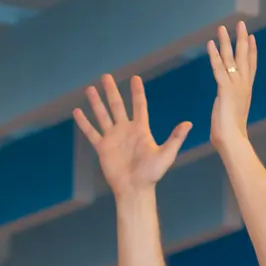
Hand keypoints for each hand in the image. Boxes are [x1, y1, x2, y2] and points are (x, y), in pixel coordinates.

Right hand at [75, 74, 191, 200]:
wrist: (135, 189)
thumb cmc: (152, 174)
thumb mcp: (166, 154)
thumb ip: (175, 138)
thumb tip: (189, 123)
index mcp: (141, 130)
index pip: (139, 106)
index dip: (137, 92)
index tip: (135, 78)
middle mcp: (125, 130)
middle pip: (117, 105)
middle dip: (111, 91)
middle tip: (106, 76)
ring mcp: (113, 138)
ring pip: (102, 115)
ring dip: (96, 102)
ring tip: (90, 89)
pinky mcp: (103, 148)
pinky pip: (91, 132)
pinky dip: (84, 122)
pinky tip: (77, 111)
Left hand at [206, 21, 257, 149]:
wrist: (233, 141)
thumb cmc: (232, 136)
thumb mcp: (233, 117)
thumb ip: (231, 110)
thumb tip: (228, 116)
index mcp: (246, 92)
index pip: (251, 67)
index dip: (252, 51)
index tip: (252, 37)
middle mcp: (243, 86)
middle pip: (244, 57)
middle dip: (243, 39)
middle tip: (241, 23)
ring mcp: (235, 87)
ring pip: (231, 59)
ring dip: (226, 42)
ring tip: (222, 27)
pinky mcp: (225, 90)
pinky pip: (218, 69)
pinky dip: (214, 56)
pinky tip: (211, 44)